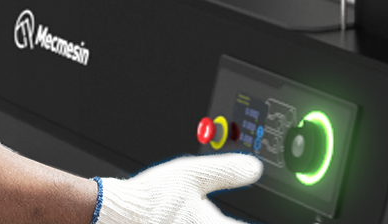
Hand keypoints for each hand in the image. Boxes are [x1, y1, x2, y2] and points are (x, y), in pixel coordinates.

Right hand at [94, 154, 263, 223]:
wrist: (117, 213)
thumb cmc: (152, 197)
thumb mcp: (192, 175)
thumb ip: (226, 171)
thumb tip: (254, 168)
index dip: (255, 221)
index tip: (270, 215)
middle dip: (237, 222)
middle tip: (239, 216)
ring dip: (221, 223)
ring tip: (219, 217)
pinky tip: (192, 218)